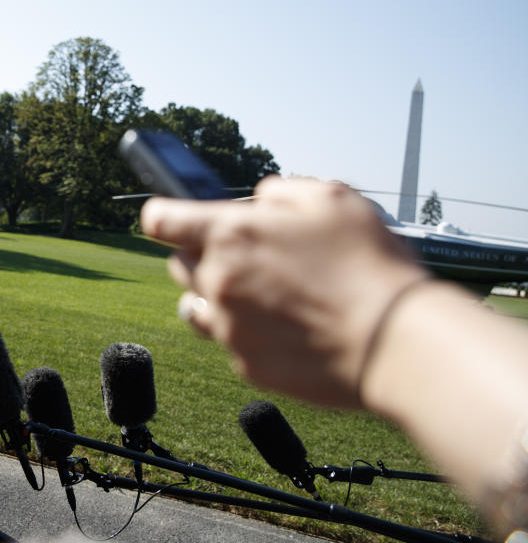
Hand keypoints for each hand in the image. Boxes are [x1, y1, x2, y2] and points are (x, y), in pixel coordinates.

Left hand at [140, 177, 426, 406]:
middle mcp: (217, 281)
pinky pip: (229, 342)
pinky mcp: (246, 364)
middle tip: (246, 254)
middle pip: (177, 263)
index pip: (159, 220)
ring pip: (195, 307)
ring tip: (260, 293)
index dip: (165, 214)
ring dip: (214, 296)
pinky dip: (247, 331)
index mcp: (230, 234)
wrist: (396, 344)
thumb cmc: (368, 264)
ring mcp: (228, 328)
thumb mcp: (331, 198)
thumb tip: (259, 201)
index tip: (176, 217)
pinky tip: (286, 326)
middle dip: (200, 254)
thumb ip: (280, 192)